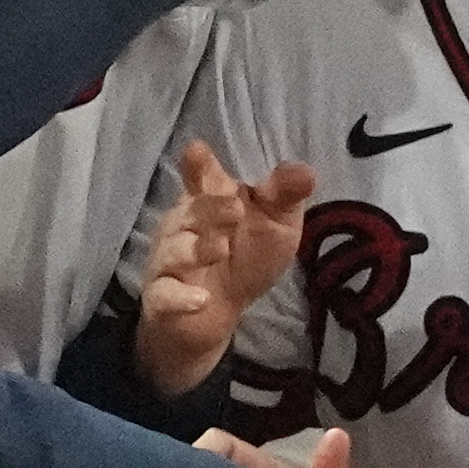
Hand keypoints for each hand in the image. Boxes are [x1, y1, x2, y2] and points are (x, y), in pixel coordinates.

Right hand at [133, 138, 311, 398]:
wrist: (219, 315)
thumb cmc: (248, 258)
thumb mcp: (276, 225)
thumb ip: (284, 198)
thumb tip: (306, 172)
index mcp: (209, 200)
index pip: (201, 176)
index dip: (198, 165)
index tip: (197, 152)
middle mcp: (183, 225)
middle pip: (191, 210)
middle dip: (211, 209)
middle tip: (236, 212)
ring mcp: (168, 261)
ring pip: (174, 250)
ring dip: (196, 249)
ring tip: (221, 250)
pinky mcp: (162, 298)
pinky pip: (164, 295)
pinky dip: (181, 297)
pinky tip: (201, 299)